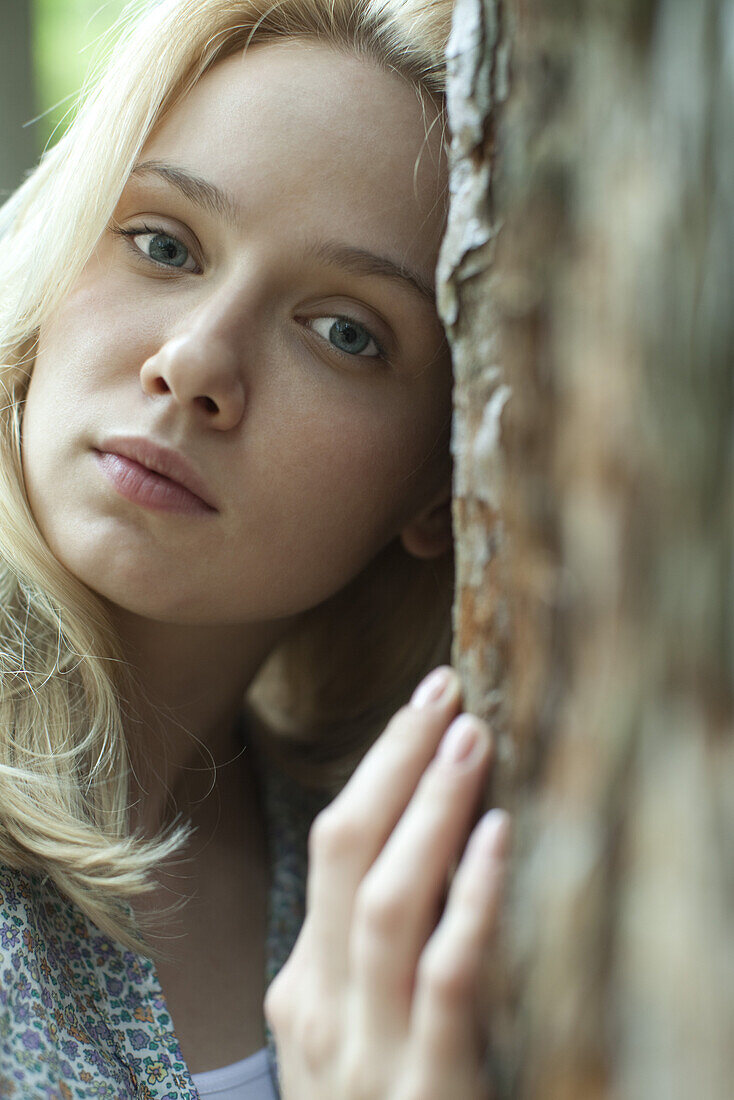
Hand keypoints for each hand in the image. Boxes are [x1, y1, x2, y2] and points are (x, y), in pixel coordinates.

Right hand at [264, 665, 510, 1099]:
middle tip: (442, 689)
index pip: (333, 847)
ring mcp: (365, 1053)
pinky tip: (497, 838)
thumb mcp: (358, 1043)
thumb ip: (377, 965)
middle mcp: (320, 1008)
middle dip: (394, 762)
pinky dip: (468, 900)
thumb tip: (436, 858)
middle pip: (345, 850)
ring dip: (428, 808)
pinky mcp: (425, 1093)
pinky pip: (444, 977)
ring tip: (469, 736)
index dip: (379, 769)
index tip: (423, 706)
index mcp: (304, 990)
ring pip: (385, 899)